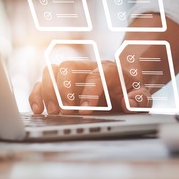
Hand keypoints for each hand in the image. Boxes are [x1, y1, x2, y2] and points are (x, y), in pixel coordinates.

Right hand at [28, 60, 151, 114]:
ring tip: (52, 112)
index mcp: (109, 69)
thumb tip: (130, 104)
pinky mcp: (60, 85)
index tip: (85, 111)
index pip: (96, 75)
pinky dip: (36, 94)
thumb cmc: (131, 90)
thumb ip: (141, 99)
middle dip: (63, 89)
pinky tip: (38, 110)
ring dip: (47, 91)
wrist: (123, 83)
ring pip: (51, 71)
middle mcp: (87, 68)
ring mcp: (72, 76)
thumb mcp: (142, 95)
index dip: (89, 92)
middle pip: (68, 66)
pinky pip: (42, 83)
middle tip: (65, 111)